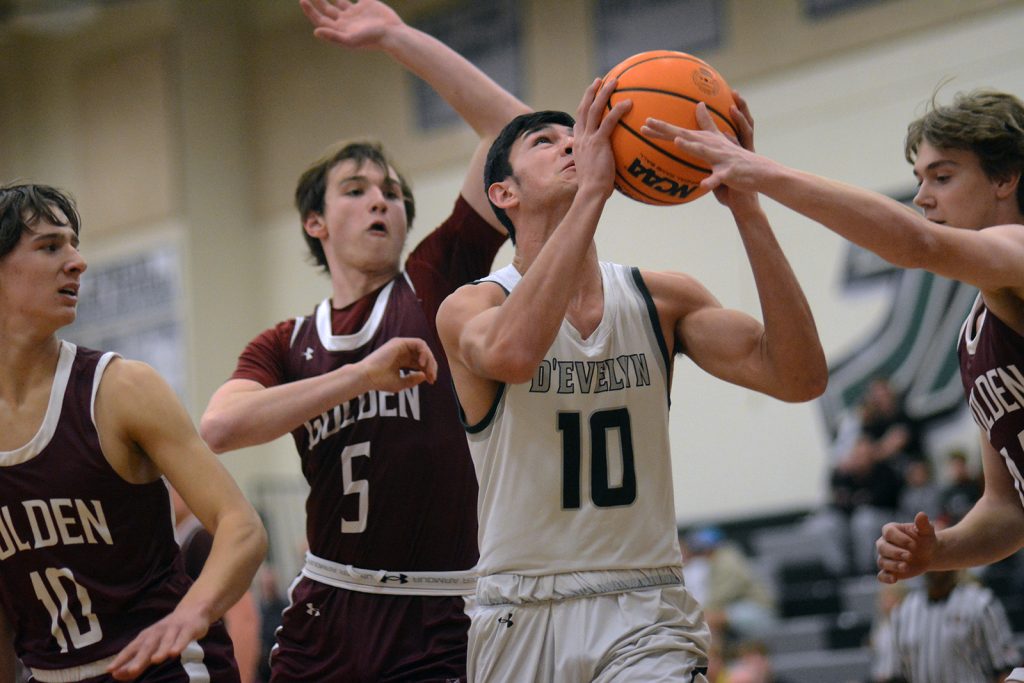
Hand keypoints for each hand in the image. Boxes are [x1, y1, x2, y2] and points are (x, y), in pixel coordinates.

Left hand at [107, 606, 209, 680]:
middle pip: (147, 646)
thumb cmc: (168, 633)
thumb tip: (117, 675)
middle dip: (139, 658)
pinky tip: (175, 652)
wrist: (192, 611)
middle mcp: (157, 632)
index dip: (121, 659)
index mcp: (146, 637)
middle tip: (131, 671)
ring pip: (166, 641)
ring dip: (161, 650)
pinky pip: (183, 638)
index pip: (131, 649)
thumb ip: (137, 660)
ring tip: (156, 660)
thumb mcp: (152, 646)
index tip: (110, 670)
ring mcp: (173, 630)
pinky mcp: (188, 629)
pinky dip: (179, 644)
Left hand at [299, 0, 401, 50]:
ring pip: (338, 0)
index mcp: (340, 30)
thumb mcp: (351, 40)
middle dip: (317, 0)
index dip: (310, 11)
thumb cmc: (372, 39)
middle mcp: (346, 21)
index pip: (320, 20)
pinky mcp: (366, 4)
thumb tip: (316, 32)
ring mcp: (355, 12)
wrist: (393, 33)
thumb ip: (333, 37)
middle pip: (326, 9)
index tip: (303, 0)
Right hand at [356, 337, 436, 392]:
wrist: (368, 377)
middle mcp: (402, 352)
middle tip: (433, 378)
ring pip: (423, 348)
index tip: (432, 381)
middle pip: (424, 355)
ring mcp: (401, 346)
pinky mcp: (400, 342)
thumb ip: (413, 379)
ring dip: (429, 359)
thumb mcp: (401, 383)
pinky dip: (424, 352)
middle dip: (431, 366)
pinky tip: (422, 364)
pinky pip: (419, 343)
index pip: (420, 363)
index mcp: (402, 361)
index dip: (428, 371)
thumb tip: (425, 375)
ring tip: (428, 371)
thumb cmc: (381, 381)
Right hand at [571, 77, 630, 198]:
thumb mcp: (594, 171)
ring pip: (594, 109)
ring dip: (604, 93)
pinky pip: (609, 121)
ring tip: (614, 81)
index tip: (590, 97)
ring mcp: (588, 139)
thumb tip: (610, 164)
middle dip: (591, 92)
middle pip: (584, 109)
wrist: (591, 193)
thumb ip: (600, 162)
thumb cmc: (595, 189)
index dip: (584, 107)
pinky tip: (629, 102)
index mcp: (579, 144)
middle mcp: (581, 138)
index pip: (579, 121)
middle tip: (599, 80)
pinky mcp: (598, 142)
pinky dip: (618, 110)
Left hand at [640, 91, 762, 198]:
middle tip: (648, 122)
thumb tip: (699, 112)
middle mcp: (713, 145)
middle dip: (668, 129)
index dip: (663, 127)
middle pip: (687, 135)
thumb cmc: (735, 162)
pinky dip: (712, 180)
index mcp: (708, 142)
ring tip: (677, 141)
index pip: (681, 133)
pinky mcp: (730, 172)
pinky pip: (719, 177)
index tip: (644, 122)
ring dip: (691, 146)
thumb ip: (708, 128)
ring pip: (704, 151)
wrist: (759, 174)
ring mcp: (722, 158)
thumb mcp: (719, 146)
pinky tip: (703, 185)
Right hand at [876, 511, 936, 583]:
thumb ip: (923, 524)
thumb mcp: (927, 531)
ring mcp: (885, 557)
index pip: (888, 532)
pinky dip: (885, 578)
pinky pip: (881, 575)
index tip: (914, 544)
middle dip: (895, 553)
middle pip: (882, 547)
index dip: (900, 538)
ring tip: (906, 567)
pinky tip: (894, 579)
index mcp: (890, 530)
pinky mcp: (889, 571)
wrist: (929, 553)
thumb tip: (921, 515)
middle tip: (910, 556)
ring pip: (882, 561)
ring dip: (893, 565)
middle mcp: (884, 543)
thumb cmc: (925, 539)